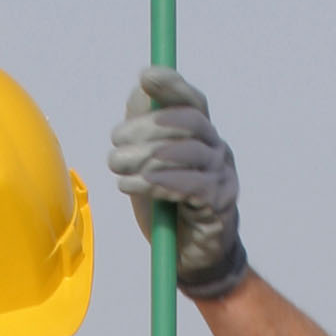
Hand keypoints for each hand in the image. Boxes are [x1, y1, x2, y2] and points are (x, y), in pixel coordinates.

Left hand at [107, 66, 249, 301]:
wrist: (192, 259)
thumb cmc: (170, 208)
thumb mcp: (150, 166)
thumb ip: (145, 133)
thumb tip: (138, 95)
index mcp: (203, 136)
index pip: (192, 100)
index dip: (171, 85)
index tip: (145, 77)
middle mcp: (217, 150)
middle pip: (188, 123)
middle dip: (147, 127)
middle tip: (114, 140)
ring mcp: (222, 176)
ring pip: (187, 152)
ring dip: (146, 156)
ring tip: (116, 167)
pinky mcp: (219, 204)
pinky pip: (191, 185)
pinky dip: (158, 181)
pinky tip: (131, 185)